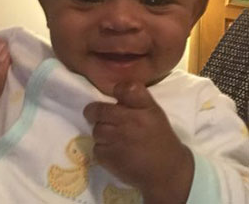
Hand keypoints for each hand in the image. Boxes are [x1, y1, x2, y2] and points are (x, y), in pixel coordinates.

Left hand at [84, 81, 193, 203]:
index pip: (126, 88)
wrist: (167, 171)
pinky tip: (115, 152)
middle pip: (100, 110)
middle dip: (94, 112)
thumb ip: (135, 100)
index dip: (117, 90)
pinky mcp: (109, 158)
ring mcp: (118, 140)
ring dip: (101, 133)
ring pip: (96, 130)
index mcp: (145, 108)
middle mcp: (131, 121)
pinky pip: (96, 148)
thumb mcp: (154, 112)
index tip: (116, 96)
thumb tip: (113, 93)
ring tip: (113, 138)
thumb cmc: (160, 138)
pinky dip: (102, 150)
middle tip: (96, 115)